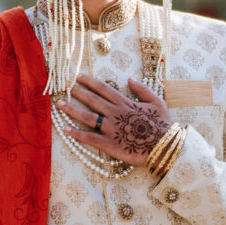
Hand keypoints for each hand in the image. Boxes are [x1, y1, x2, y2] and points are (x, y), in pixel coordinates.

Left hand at [55, 75, 170, 167]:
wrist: (165, 147)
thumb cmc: (163, 125)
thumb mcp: (157, 102)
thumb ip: (142, 90)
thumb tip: (130, 79)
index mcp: (126, 104)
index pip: (104, 89)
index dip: (90, 82)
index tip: (79, 77)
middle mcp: (116, 114)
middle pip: (93, 101)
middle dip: (78, 93)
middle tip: (66, 87)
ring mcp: (111, 129)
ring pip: (88, 117)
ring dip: (72, 110)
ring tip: (59, 104)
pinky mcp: (110, 144)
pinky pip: (90, 138)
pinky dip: (77, 133)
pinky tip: (65, 129)